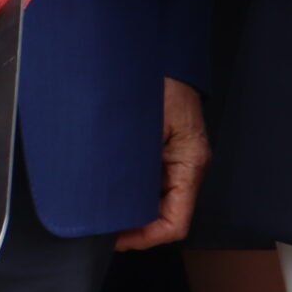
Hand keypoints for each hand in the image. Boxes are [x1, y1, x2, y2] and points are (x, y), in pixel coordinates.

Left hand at [116, 78, 208, 249]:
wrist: (160, 51)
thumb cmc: (158, 81)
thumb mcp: (143, 123)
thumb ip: (129, 158)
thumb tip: (106, 190)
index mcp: (190, 164)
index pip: (175, 223)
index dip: (146, 238)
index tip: (117, 240)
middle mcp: (187, 167)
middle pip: (166, 216)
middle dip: (135, 228)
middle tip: (102, 229)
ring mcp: (177, 159)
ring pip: (158, 201)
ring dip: (132, 210)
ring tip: (102, 213)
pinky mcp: (165, 150)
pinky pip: (151, 182)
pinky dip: (132, 192)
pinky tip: (109, 190)